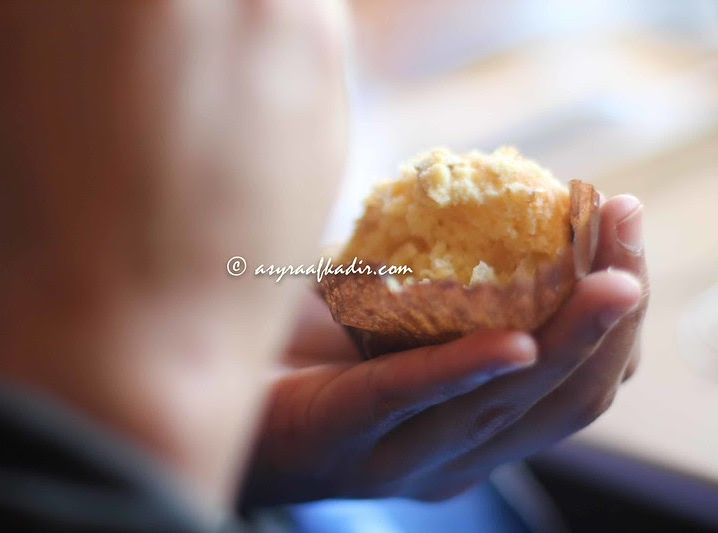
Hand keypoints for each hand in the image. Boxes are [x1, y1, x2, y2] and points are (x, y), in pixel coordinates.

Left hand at [242, 194, 647, 504]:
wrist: (194, 392)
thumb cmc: (296, 348)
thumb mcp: (384, 310)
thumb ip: (434, 276)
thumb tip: (470, 192)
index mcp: (473, 427)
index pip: (573, 387)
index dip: (617, 321)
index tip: (625, 231)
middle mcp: (454, 454)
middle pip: (557, 396)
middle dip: (610, 317)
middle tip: (628, 230)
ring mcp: (402, 456)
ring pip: (503, 405)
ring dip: (565, 339)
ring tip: (606, 279)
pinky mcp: (341, 438)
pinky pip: (410, 400)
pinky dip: (465, 372)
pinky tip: (512, 342)